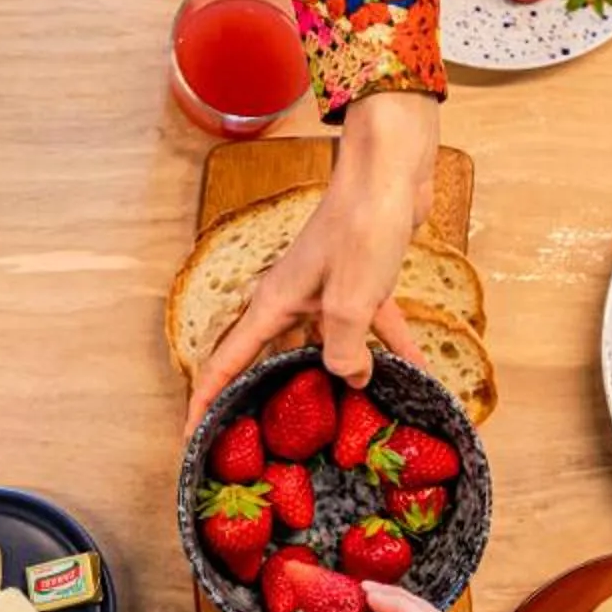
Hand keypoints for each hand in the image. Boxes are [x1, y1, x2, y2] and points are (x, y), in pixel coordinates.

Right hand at [186, 91, 436, 426]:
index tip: (192, 434)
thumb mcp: (350, 302)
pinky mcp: (363, 282)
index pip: (229, 361)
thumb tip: (353, 380)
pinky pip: (374, 327)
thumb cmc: (360, 227)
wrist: (392, 170)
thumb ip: (345, 351)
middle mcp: (295, 300)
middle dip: (274, 396)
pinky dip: (394, 348)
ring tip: (352, 419)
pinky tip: (420, 375)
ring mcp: (329, 291)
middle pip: (274, 358)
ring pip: (328, 347)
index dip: (206, 398)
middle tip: (276, 440)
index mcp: (275, 305)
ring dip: (342, 377)